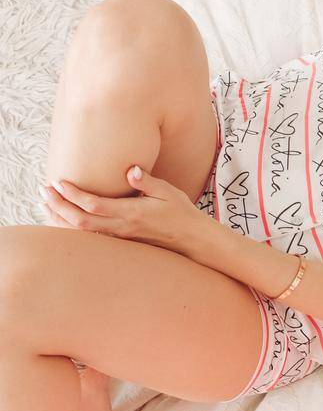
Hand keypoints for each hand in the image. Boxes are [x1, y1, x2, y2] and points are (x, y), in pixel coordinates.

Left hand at [40, 167, 215, 258]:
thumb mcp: (168, 192)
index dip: (73, 194)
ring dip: (60, 217)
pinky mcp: (119, 241)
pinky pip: (88, 236)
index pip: (94, 205)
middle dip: (58, 205)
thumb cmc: (181, 212)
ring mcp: (119, 237)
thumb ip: (147, 181)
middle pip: (80, 220)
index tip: (59, 182)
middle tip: (43, 190)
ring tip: (45, 203)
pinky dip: (71, 227)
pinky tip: (63, 218)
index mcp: (132, 213)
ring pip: (81, 231)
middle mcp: (121, 227)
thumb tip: (130, 169)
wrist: (191, 239)